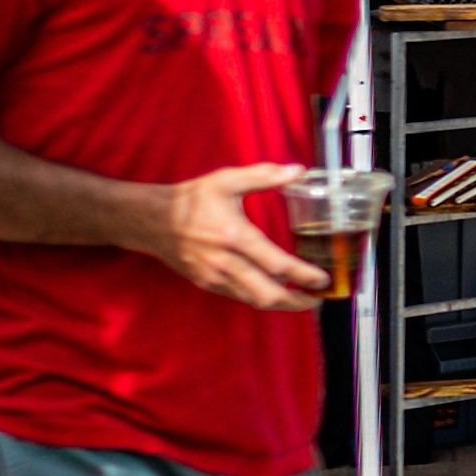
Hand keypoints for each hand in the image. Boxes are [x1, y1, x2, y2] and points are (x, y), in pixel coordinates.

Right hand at [159, 164, 328, 307]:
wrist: (153, 220)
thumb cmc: (191, 200)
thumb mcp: (226, 180)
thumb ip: (263, 176)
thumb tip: (298, 171)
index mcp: (234, 237)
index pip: (276, 264)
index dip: (303, 275)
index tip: (322, 278)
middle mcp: (225, 262)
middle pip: (268, 294)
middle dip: (297, 301)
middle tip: (318, 297)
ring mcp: (215, 277)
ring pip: (254, 301)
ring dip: (282, 304)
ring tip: (302, 299)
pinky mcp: (207, 284)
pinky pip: (239, 298)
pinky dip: (260, 298)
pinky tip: (274, 293)